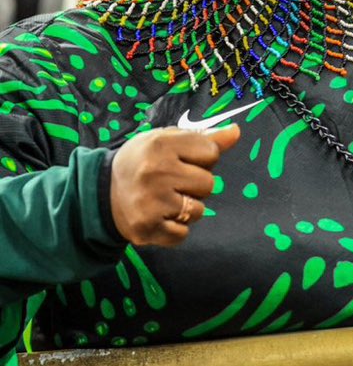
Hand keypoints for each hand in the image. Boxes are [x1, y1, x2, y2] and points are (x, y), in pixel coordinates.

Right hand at [110, 124, 239, 245]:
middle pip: (209, 183)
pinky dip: (174, 229)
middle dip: (196, 185)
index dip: (202, 158)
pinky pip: (183, 234)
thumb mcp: (167, 141)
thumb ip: (205, 138)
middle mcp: (155, 171)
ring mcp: (151, 202)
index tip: (182, 160)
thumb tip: (236, 131)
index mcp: (160, 144)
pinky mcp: (147, 228)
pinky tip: (159, 216)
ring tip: (165, 200)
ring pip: (199, 211)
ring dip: (187, 209)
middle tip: (172, 182)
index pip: (211, 152)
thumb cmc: (143, 162)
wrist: (102, 193)